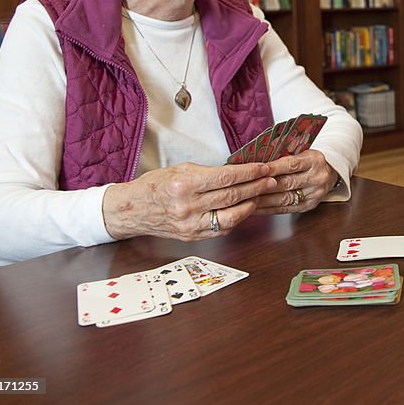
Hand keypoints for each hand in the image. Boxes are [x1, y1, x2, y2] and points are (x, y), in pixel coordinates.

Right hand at [102, 162, 276, 240]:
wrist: (132, 210)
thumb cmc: (155, 186)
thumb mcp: (180, 170)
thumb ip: (208, 172)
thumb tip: (237, 171)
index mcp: (184, 185)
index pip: (226, 178)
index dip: (249, 173)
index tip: (263, 167)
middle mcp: (188, 207)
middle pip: (232, 196)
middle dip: (256, 186)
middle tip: (271, 179)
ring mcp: (191, 225)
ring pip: (231, 216)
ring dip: (251, 204)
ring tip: (261, 193)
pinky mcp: (192, 236)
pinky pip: (221, 228)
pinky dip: (237, 218)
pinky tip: (244, 208)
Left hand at [253, 150, 337, 214]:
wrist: (331, 172)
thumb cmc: (310, 161)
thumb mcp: (302, 152)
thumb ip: (283, 156)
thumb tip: (257, 162)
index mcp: (315, 161)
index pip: (291, 165)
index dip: (273, 168)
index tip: (256, 170)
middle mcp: (317, 178)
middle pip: (287, 183)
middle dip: (264, 186)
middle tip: (245, 187)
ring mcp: (314, 194)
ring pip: (284, 198)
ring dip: (263, 200)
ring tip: (246, 199)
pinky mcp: (309, 206)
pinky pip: (285, 209)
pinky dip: (268, 209)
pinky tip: (255, 208)